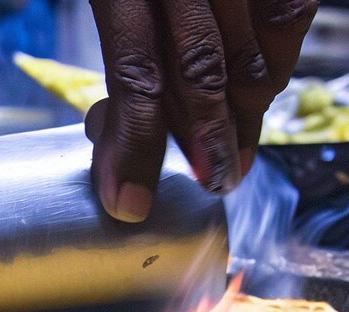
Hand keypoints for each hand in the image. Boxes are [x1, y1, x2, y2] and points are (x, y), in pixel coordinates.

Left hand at [87, 0, 317, 221]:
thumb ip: (120, 58)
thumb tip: (112, 138)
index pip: (135, 76)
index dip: (136, 148)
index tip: (129, 202)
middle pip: (201, 71)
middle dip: (206, 141)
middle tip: (213, 183)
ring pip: (254, 49)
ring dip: (245, 113)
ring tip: (233, 152)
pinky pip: (289, 12)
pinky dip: (278, 60)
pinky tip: (260, 90)